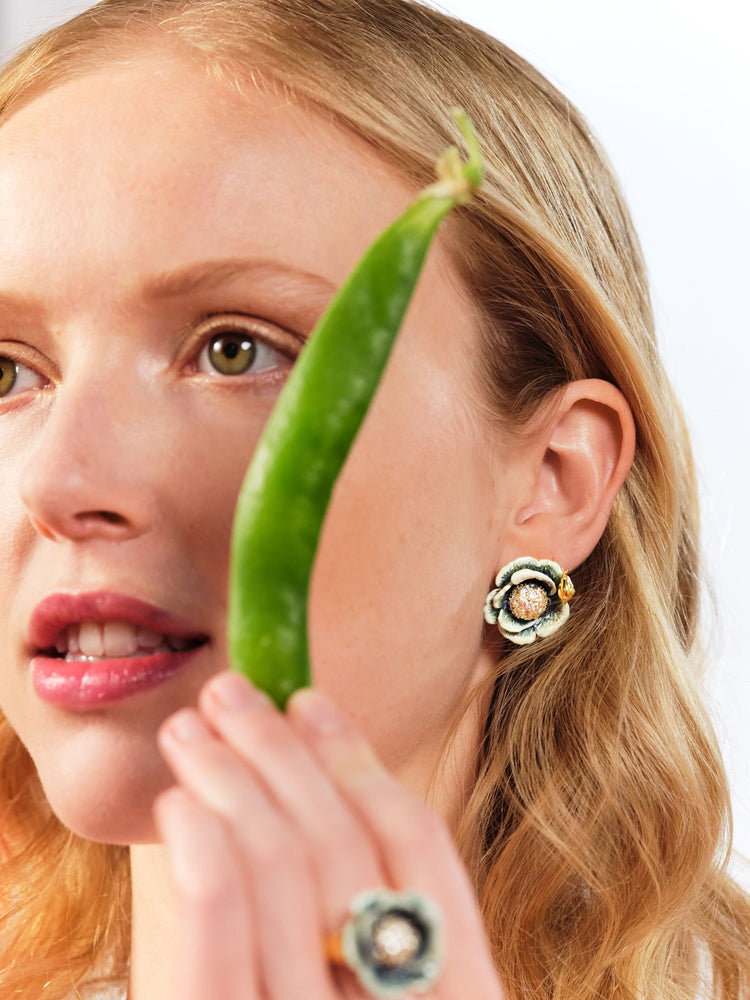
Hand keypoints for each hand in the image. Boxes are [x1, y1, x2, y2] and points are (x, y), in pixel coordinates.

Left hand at [154, 671, 502, 999]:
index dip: (362, 762)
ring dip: (235, 781)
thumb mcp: (388, 995)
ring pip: (283, 875)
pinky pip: (217, 959)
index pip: (420, 849)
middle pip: (346, 846)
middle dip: (284, 753)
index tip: (313, 701)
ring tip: (193, 732)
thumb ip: (373, 936)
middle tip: (233, 695)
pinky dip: (206, 864)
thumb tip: (317, 804)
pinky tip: (184, 808)